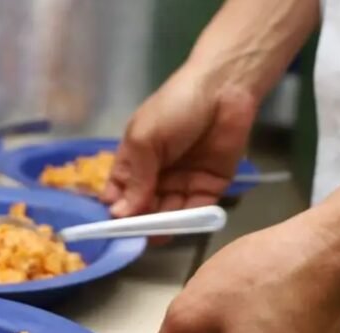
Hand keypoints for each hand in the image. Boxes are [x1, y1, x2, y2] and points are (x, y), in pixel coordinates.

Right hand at [102, 67, 256, 219]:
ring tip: (158, 234)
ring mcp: (183, 183)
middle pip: (143, 210)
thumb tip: (118, 215)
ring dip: (164, 225)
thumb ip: (135, 179)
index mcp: (134, 162)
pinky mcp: (210, 187)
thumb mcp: (145, 139)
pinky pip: (196, 210)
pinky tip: (182, 225)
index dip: (115, 213)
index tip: (113, 230)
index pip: (118, 195)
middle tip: (138, 237)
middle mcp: (156, 176)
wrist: (226, 89)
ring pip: (169, 214)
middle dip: (140, 224)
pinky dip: (189, 220)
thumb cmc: (176, 106)